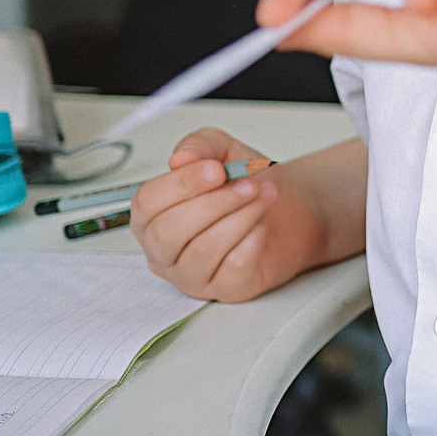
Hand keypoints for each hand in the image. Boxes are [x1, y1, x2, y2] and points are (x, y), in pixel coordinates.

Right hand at [131, 130, 322, 302]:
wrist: (289, 209)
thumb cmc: (246, 185)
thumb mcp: (224, 153)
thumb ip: (200, 146)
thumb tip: (181, 157)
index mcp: (152, 216)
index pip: (147, 204)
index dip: (182, 184)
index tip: (216, 169)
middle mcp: (164, 251)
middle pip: (169, 232)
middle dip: (214, 203)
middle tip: (248, 184)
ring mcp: (193, 276)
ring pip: (202, 251)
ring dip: (240, 216)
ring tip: (263, 196)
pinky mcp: (226, 290)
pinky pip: (233, 266)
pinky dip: (253, 238)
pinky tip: (262, 223)